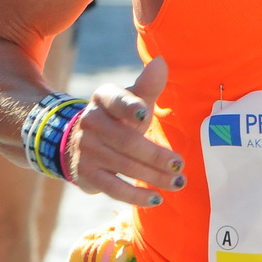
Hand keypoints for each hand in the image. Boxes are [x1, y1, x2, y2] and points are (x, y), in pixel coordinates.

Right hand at [63, 58, 185, 206]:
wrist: (81, 141)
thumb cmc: (119, 117)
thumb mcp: (131, 99)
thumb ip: (148, 86)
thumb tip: (161, 62)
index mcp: (103, 98)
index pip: (116, 101)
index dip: (129, 107)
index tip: (145, 114)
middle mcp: (90, 121)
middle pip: (127, 141)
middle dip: (156, 155)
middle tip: (180, 165)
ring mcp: (86, 149)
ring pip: (124, 165)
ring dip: (154, 177)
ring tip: (178, 182)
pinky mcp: (86, 174)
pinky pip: (113, 188)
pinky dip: (135, 196)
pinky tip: (156, 199)